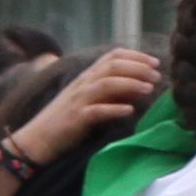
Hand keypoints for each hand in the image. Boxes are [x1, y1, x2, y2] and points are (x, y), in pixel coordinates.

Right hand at [15, 46, 161, 162]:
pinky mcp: (75, 119)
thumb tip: (138, 86)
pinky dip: (113, 109)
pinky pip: (96, 111)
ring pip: (106, 84)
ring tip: (149, 89)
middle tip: (157, 75)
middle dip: (138, 68)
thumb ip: (109, 91)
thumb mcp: (88, 99)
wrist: (37, 139)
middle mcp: (83, 83)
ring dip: (130, 84)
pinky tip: (129, 110)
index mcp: (86, 76)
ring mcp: (78, 100)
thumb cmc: (65, 120)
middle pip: (112, 66)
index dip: (136, 56)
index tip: (155, 62)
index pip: (113, 56)